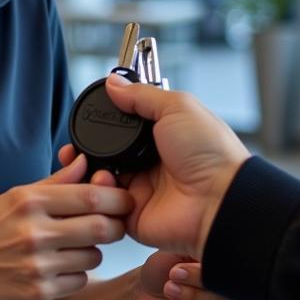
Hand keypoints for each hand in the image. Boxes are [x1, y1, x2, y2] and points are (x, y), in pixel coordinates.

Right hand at [0, 154, 133, 299]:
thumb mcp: (16, 196)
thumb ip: (56, 181)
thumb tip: (85, 162)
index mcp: (29, 201)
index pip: (90, 197)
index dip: (117, 198)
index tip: (125, 199)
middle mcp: (34, 233)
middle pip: (101, 228)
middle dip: (115, 225)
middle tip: (112, 224)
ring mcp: (37, 265)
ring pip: (94, 256)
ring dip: (93, 250)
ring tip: (74, 245)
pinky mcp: (39, 292)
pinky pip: (79, 280)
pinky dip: (77, 273)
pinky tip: (59, 265)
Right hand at [102, 74, 251, 259]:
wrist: (220, 200)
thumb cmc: (211, 154)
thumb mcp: (177, 107)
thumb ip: (142, 95)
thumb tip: (114, 84)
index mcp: (160, 137)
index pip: (121, 128)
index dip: (103, 126)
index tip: (86, 122)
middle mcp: (149, 163)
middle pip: (106, 155)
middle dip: (89, 153)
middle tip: (78, 150)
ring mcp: (141, 190)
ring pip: (101, 181)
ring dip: (93, 173)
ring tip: (100, 168)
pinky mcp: (134, 216)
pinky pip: (105, 207)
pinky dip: (101, 198)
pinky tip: (108, 187)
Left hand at [133, 251, 247, 299]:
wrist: (141, 288)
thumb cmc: (164, 267)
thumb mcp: (180, 248)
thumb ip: (202, 248)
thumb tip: (218, 245)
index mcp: (228, 277)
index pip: (240, 276)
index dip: (218, 268)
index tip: (189, 256)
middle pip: (237, 299)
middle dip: (204, 285)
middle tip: (175, 274)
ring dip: (196, 299)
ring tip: (170, 288)